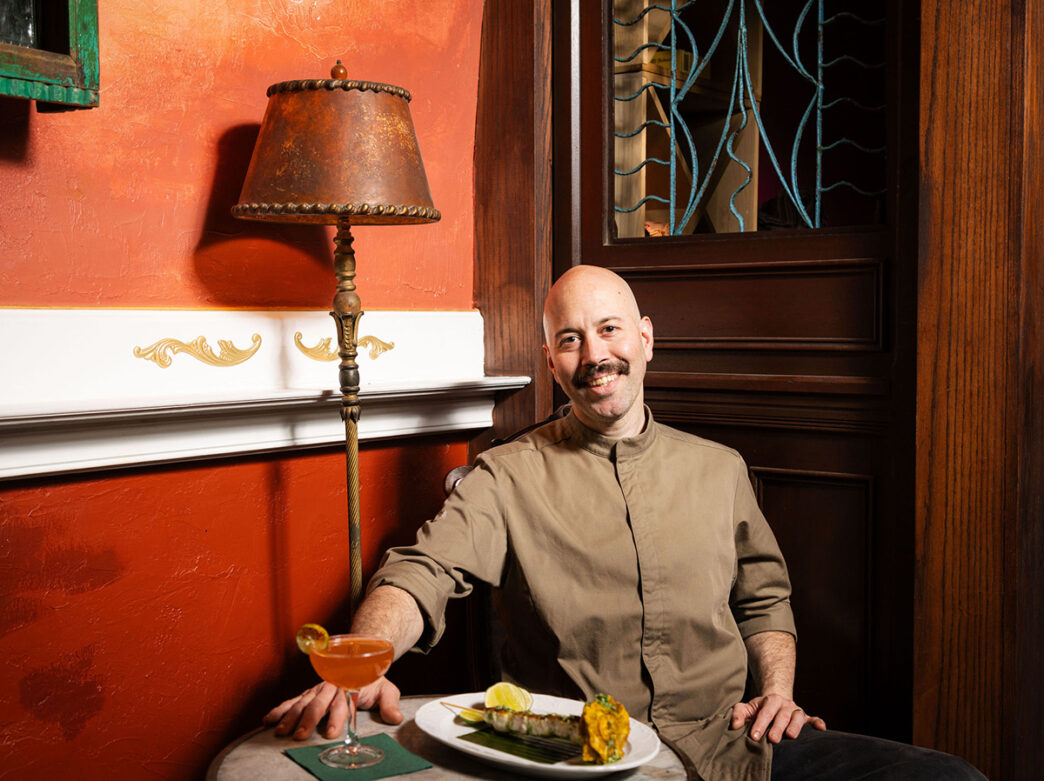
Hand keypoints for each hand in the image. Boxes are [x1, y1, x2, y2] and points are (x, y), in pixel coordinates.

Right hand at [263, 676, 402, 739]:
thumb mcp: (386, 689)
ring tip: (281, 731)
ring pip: (302, 702)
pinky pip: (293, 700)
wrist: (360, 659)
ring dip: (290, 716)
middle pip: (318, 703)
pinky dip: (280, 709)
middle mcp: (331, 687)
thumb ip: (389, 704)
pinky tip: (268, 719)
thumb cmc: (372, 679)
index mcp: (349, 686)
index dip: (336, 718)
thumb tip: (396, 718)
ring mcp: (318, 689)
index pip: (342, 703)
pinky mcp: (310, 692)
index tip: (330, 733)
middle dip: (308, 720)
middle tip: (300, 736)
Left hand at [730, 693, 825, 742]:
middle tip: (772, 739)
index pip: (764, 713)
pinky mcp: (805, 717)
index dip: (759, 724)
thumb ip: (739, 713)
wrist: (775, 700)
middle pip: (781, 716)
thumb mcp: (748, 707)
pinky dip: (817, 722)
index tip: (754, 736)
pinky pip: (813, 718)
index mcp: (770, 700)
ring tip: (791, 736)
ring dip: (795, 726)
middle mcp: (784, 704)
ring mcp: (796, 710)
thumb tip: (735, 725)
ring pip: (798, 717)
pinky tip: (821, 728)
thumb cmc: (759, 708)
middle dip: (777, 727)